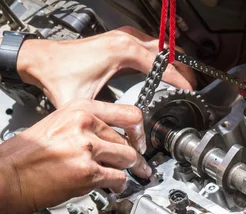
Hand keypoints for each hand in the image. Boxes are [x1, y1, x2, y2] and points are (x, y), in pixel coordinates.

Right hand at [0, 99, 150, 213]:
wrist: (6, 174)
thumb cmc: (25, 153)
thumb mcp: (57, 124)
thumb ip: (85, 127)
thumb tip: (108, 138)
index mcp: (79, 109)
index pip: (128, 114)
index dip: (139, 130)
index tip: (141, 139)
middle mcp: (85, 125)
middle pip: (128, 140)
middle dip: (134, 155)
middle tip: (138, 164)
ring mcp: (87, 149)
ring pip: (128, 158)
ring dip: (132, 170)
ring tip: (132, 175)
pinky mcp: (88, 172)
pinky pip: (118, 178)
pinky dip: (119, 185)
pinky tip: (115, 187)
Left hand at [16, 26, 196, 107]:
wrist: (42, 60)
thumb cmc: (60, 76)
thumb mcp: (85, 102)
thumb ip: (107, 118)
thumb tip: (122, 136)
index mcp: (124, 52)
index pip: (163, 65)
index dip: (180, 80)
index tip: (192, 91)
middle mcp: (126, 40)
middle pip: (167, 51)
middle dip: (183, 67)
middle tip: (195, 84)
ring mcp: (123, 36)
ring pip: (160, 45)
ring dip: (174, 59)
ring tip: (185, 76)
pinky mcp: (120, 39)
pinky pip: (149, 44)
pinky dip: (161, 55)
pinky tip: (164, 66)